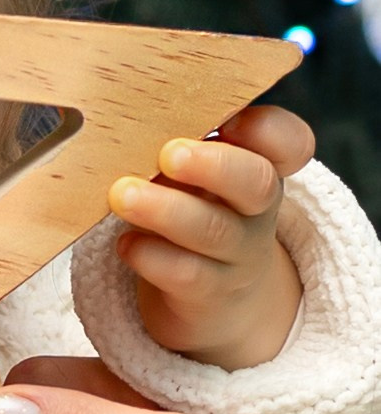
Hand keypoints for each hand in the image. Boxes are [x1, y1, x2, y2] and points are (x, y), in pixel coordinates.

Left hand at [108, 104, 313, 367]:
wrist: (211, 297)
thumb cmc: (192, 208)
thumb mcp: (197, 174)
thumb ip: (179, 140)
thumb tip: (125, 117)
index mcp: (259, 164)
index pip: (290, 142)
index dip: (269, 130)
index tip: (229, 120)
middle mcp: (256, 208)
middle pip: (257, 183)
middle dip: (214, 166)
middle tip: (170, 154)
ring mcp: (237, 254)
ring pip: (214, 230)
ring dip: (167, 210)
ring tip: (123, 195)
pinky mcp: (209, 292)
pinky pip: (186, 274)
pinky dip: (152, 257)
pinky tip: (126, 244)